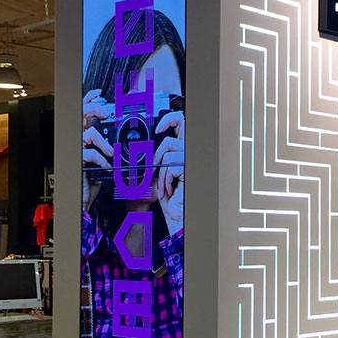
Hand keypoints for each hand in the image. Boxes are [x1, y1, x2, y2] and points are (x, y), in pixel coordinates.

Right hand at [82, 89, 113, 210]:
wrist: (88, 200)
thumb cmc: (96, 180)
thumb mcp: (107, 160)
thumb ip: (111, 148)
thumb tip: (125, 141)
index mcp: (86, 137)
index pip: (85, 113)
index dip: (90, 100)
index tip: (99, 94)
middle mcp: (79, 140)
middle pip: (82, 115)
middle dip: (94, 109)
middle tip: (105, 112)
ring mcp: (77, 150)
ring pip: (89, 133)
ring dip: (103, 142)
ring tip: (110, 152)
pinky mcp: (77, 161)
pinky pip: (89, 153)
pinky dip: (101, 159)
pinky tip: (105, 166)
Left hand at [153, 111, 183, 234]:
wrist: (177, 217)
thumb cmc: (170, 200)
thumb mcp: (160, 176)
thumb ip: (158, 160)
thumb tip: (145, 149)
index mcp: (183, 152)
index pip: (180, 125)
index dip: (169, 119)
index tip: (157, 127)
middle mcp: (190, 153)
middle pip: (180, 125)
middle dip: (163, 138)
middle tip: (156, 163)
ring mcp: (191, 160)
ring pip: (169, 148)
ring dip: (161, 169)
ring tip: (165, 185)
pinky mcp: (190, 169)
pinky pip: (171, 164)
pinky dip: (166, 178)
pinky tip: (169, 190)